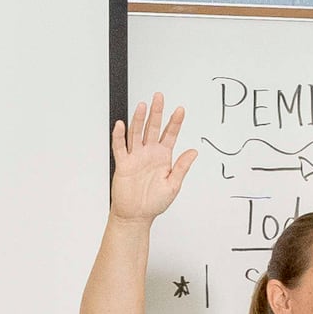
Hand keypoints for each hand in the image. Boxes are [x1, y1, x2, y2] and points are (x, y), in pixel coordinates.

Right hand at [109, 96, 195, 223]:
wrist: (136, 216)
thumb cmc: (154, 203)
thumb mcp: (173, 185)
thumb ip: (182, 167)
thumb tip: (194, 152)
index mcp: (163, 157)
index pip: (170, 134)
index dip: (175, 122)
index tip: (180, 110)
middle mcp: (149, 153)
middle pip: (152, 128)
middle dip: (157, 113)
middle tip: (159, 97)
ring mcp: (136, 157)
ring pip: (136, 134)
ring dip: (139, 120)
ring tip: (143, 106)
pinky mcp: (123, 164)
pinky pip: (120, 147)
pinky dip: (119, 136)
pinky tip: (120, 124)